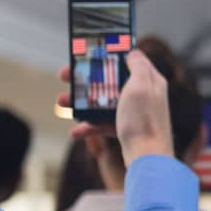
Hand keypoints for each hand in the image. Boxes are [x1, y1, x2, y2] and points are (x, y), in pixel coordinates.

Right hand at [56, 50, 172, 165]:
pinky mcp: (128, 130)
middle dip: (84, 78)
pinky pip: (104, 124)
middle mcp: (144, 95)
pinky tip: (76, 131)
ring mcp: (135, 113)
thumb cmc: (144, 121)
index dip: (106, 54)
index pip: (127, 59)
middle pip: (109, 80)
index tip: (86, 52)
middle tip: (63, 76)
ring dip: (80, 102)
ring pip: (103, 102)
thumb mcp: (141, 86)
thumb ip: (138, 66)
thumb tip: (134, 51)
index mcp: (150, 80)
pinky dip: (89, 126)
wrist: (148, 159)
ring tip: (61, 102)